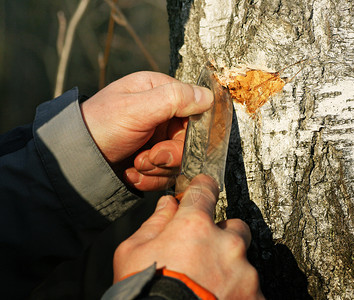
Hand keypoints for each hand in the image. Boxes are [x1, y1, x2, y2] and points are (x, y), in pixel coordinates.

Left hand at [80, 72, 212, 190]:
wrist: (74, 160)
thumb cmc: (100, 125)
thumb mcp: (137, 108)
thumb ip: (174, 99)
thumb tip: (208, 95)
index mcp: (159, 92)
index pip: (195, 110)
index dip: (189, 132)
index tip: (172, 143)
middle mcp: (162, 115)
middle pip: (189, 140)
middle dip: (169, 155)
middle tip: (148, 158)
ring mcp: (158, 139)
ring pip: (179, 161)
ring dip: (157, 169)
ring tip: (135, 166)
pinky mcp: (152, 160)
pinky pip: (166, 174)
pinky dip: (150, 179)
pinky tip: (132, 174)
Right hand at [113, 175, 263, 298]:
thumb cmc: (142, 291)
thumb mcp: (132, 253)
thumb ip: (154, 223)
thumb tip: (168, 205)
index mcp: (195, 226)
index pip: (205, 191)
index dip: (202, 188)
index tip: (203, 189)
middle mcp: (226, 244)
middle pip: (235, 227)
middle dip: (223, 237)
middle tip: (205, 256)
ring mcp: (244, 272)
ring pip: (242, 261)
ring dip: (229, 269)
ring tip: (208, 288)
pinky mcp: (255, 297)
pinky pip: (250, 289)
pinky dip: (237, 293)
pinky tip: (216, 299)